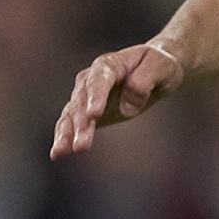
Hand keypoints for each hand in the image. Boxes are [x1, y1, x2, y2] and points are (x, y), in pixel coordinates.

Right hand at [49, 40, 184, 157]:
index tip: (94, 115)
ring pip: (72, 114)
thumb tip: (127, 107)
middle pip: (82, 101)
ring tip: (62, 152)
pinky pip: (71, 124)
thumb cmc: (160, 65)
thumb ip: (145, 82)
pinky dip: (64, 138)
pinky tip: (57, 154)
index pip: (99, 80)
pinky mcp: (86, 112)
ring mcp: (86, 95)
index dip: (96, 96)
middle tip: (81, 146)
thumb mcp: (161, 66)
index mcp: (110, 64)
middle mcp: (91, 78)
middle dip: (81, 123)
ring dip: (67, 133)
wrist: (154, 70)